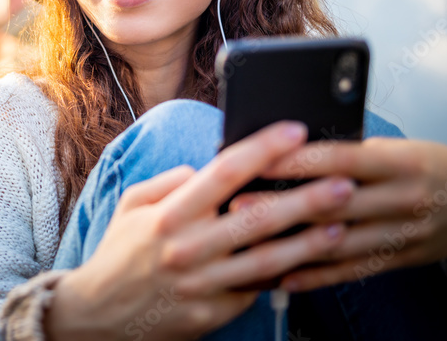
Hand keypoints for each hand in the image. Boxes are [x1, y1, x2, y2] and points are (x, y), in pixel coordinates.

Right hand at [43, 122, 355, 340]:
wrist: (101, 315)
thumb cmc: (120, 253)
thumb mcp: (130, 205)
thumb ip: (169, 181)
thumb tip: (206, 168)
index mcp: (168, 214)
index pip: (224, 172)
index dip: (263, 148)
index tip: (295, 130)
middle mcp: (187, 248)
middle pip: (258, 218)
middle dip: (306, 197)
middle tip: (345, 182)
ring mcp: (202, 284)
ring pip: (267, 261)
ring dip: (309, 242)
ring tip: (341, 225)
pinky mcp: (212, 313)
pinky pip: (254, 291)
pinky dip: (284, 276)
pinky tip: (310, 263)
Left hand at [254, 138, 446, 291]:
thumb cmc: (432, 166)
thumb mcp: (399, 148)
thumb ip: (353, 154)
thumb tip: (295, 151)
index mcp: (402, 163)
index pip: (342, 159)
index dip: (299, 160)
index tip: (259, 159)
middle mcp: (404, 200)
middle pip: (334, 204)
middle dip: (282, 204)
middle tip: (239, 203)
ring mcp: (404, 234)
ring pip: (339, 243)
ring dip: (291, 244)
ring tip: (251, 242)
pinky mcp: (401, 260)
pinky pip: (353, 271)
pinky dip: (318, 276)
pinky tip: (286, 276)